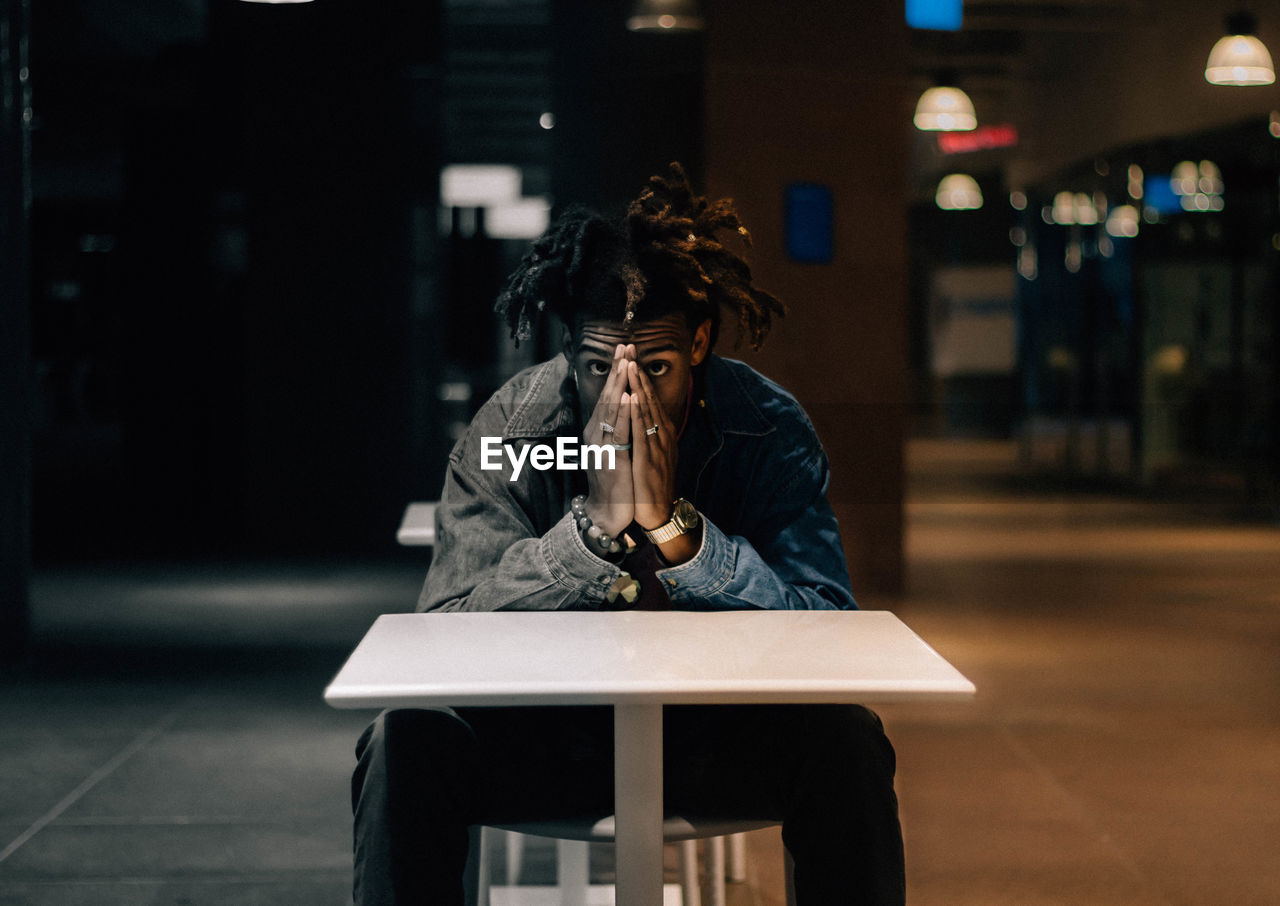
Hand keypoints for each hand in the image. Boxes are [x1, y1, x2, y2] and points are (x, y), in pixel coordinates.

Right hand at [582, 344, 633, 535]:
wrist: (606, 511)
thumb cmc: (611, 481)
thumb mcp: (610, 450)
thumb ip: (613, 430)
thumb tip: (619, 408)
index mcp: (596, 431)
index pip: (606, 396)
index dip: (615, 373)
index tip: (623, 351)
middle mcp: (595, 434)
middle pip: (606, 396)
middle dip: (617, 370)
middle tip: (625, 346)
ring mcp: (602, 446)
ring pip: (611, 409)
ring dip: (619, 384)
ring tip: (626, 362)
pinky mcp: (612, 458)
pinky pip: (619, 431)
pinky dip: (623, 413)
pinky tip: (627, 397)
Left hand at [628, 359, 677, 530]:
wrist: (656, 511)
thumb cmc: (651, 482)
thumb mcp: (651, 453)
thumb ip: (647, 434)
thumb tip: (641, 416)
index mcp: (660, 432)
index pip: (649, 399)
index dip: (640, 377)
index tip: (630, 356)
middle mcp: (661, 434)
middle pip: (649, 398)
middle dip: (638, 373)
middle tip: (630, 349)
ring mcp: (656, 445)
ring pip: (647, 410)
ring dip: (639, 385)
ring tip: (631, 364)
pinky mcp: (649, 457)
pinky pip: (642, 431)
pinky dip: (638, 412)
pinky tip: (633, 397)